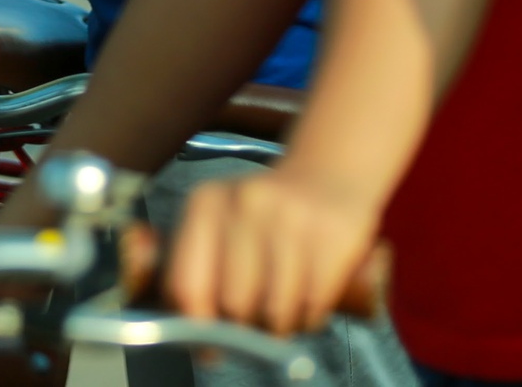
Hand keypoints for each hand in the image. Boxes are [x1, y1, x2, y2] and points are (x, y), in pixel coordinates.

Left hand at [165, 167, 387, 335]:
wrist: (330, 173)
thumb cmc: (265, 217)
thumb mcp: (221, 224)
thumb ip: (197, 270)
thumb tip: (193, 337)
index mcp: (206, 202)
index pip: (187, 283)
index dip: (195, 327)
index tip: (208, 347)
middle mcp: (245, 203)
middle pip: (233, 305)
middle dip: (246, 326)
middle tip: (257, 319)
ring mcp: (291, 217)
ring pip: (276, 312)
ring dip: (283, 325)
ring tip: (286, 304)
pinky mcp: (333, 234)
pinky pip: (314, 306)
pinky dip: (312, 317)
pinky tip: (311, 299)